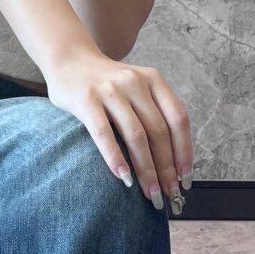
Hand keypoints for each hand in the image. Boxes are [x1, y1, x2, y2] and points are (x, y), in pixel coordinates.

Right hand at [42, 40, 193, 212]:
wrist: (68, 58)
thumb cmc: (105, 83)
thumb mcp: (136, 87)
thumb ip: (152, 111)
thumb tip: (172, 161)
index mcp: (153, 80)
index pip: (178, 118)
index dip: (184, 150)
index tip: (185, 178)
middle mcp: (135, 82)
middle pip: (159, 131)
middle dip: (166, 168)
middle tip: (169, 194)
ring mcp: (110, 90)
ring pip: (136, 135)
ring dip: (146, 169)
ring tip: (150, 193)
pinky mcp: (86, 99)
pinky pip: (104, 133)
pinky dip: (115, 158)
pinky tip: (123, 178)